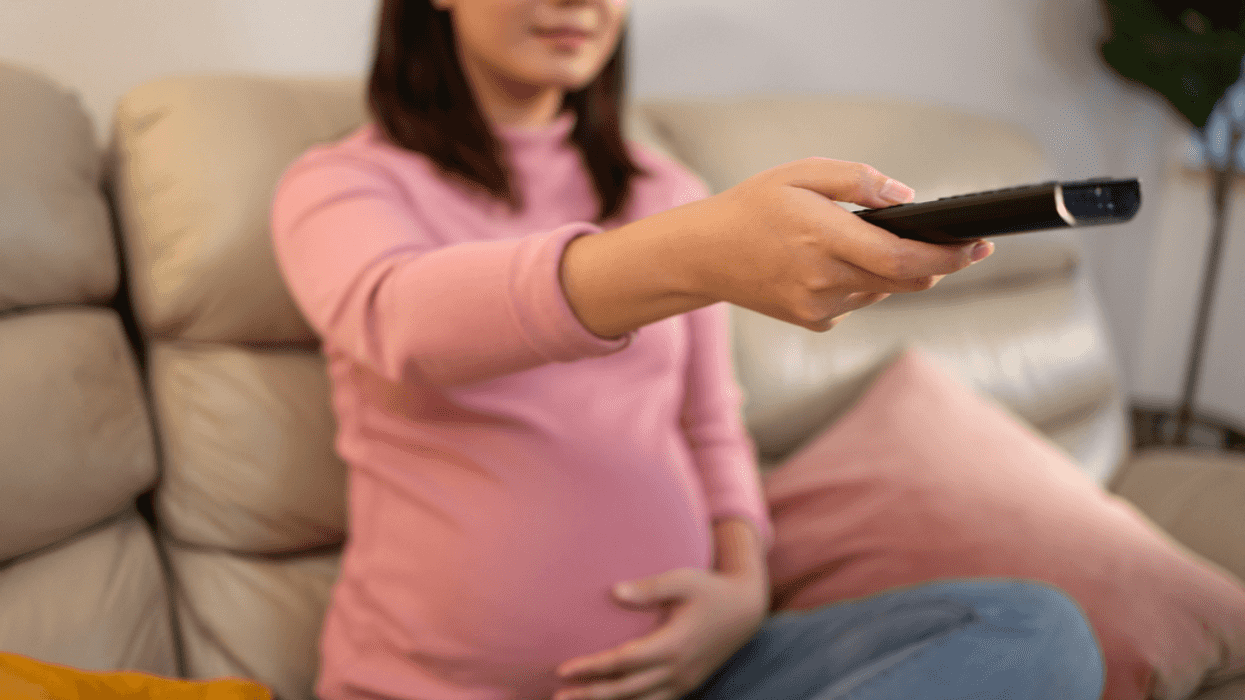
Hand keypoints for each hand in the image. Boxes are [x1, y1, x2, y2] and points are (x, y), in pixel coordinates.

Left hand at [552, 567, 767, 699]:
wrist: (746, 610)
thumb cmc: (710, 589)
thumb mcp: (683, 580)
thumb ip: (649, 588)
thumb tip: (614, 591)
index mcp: (674, 644)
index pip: (624, 662)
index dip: (593, 667)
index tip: (563, 669)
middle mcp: (678, 670)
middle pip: (626, 690)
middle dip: (591, 694)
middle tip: (558, 695)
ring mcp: (684, 682)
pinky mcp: (687, 685)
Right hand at [664, 157, 992, 331]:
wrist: (703, 254)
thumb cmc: (752, 206)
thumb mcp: (801, 173)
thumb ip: (858, 181)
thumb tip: (906, 198)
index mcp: (825, 237)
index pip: (905, 259)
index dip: (949, 256)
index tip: (978, 246)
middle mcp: (825, 280)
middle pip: (906, 281)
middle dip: (938, 264)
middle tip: (961, 246)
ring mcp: (819, 307)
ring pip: (882, 291)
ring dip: (892, 270)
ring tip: (871, 243)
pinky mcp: (812, 321)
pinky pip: (856, 302)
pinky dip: (860, 283)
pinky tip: (832, 264)